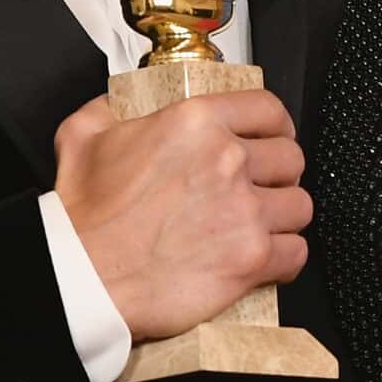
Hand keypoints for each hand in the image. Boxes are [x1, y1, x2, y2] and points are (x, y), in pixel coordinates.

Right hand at [53, 90, 311, 341]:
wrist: (82, 277)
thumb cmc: (82, 218)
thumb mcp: (82, 137)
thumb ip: (108, 109)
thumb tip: (119, 103)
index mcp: (195, 122)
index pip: (268, 109)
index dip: (275, 126)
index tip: (272, 137)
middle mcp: (226, 161)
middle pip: (291, 158)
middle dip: (280, 173)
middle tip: (263, 186)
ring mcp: (244, 211)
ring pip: (299, 205)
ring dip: (284, 216)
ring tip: (263, 224)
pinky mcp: (250, 259)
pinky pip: (296, 252)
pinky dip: (285, 257)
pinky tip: (266, 258)